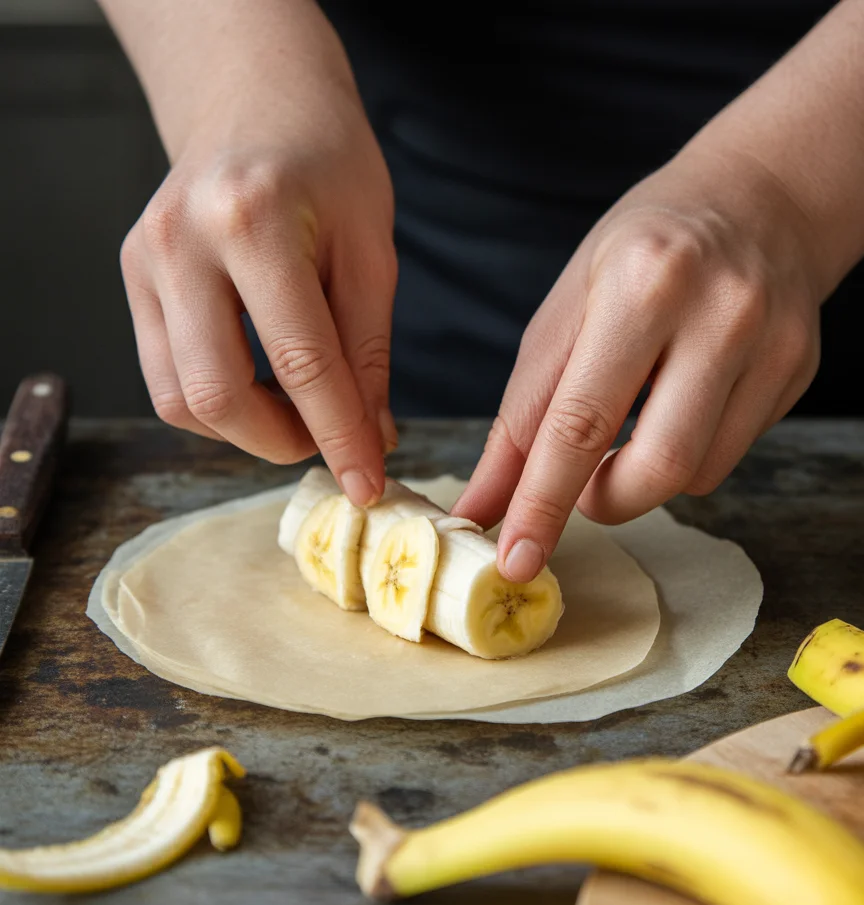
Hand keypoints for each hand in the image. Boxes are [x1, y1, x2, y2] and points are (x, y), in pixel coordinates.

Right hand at [119, 58, 396, 505]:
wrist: (257, 100)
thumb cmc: (329, 164)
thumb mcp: (372, 250)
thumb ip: (368, 350)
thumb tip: (371, 439)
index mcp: (253, 219)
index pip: (300, 362)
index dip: (339, 436)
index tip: (368, 485)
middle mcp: (181, 241)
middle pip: (217, 395)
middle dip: (284, 442)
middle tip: (332, 440)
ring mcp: (144, 260)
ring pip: (181, 399)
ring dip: (248, 430)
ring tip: (301, 410)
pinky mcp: (132, 278)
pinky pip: (166, 377)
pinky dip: (218, 403)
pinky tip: (262, 385)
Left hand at [452, 147, 821, 580]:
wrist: (762, 197)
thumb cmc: (642, 249)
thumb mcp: (567, 308)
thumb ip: (523, 412)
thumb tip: (484, 505)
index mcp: (641, 284)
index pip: (581, 422)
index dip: (542, 504)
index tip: (514, 562)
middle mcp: (718, 315)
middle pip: (657, 468)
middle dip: (603, 503)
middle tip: (581, 486)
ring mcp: (773, 345)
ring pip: (696, 475)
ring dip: (643, 478)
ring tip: (633, 424)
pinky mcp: (800, 371)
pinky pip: (728, 457)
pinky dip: (685, 454)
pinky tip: (682, 403)